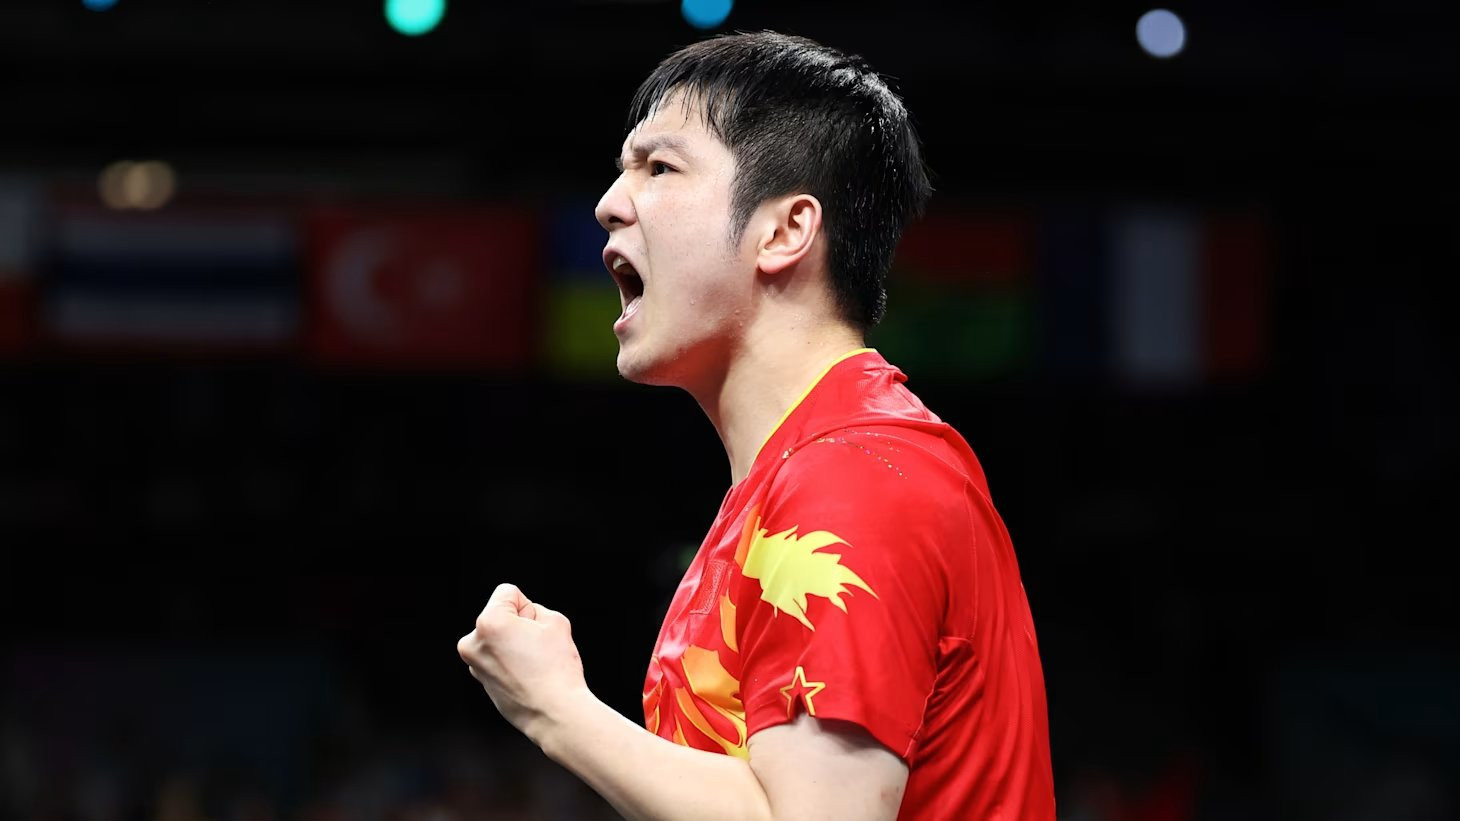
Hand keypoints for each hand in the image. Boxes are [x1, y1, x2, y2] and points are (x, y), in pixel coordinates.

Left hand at [458, 583, 588, 742]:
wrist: (555, 714)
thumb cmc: (556, 670)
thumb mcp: (556, 621)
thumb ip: (534, 610)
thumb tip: (521, 619)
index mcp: (488, 623)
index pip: (509, 593)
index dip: (530, 608)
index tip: (537, 630)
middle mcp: (473, 643)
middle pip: (501, 616)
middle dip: (519, 625)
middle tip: (537, 648)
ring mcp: (474, 665)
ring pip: (499, 637)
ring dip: (513, 644)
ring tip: (533, 664)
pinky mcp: (481, 681)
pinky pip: (497, 658)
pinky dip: (510, 661)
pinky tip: (527, 675)